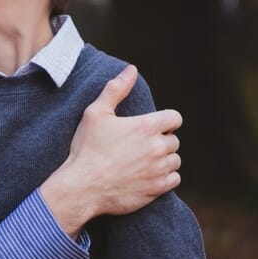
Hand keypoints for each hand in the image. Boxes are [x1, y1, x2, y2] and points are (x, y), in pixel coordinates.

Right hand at [41, 64, 180, 234]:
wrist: (82, 187)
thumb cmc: (87, 149)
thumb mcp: (95, 114)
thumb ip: (116, 89)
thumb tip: (131, 70)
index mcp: (146, 126)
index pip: (174, 118)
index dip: (166, 121)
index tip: (154, 126)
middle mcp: (157, 147)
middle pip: (173, 141)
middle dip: (161, 141)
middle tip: (142, 146)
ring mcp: (158, 169)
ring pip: (175, 160)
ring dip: (165, 159)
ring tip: (146, 161)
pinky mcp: (157, 188)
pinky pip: (174, 179)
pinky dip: (166, 177)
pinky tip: (151, 176)